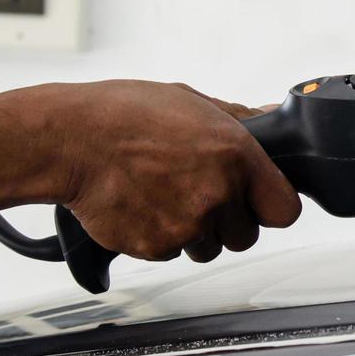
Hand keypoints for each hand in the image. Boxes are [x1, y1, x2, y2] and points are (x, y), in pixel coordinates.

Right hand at [51, 80, 300, 262]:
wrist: (70, 140)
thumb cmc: (125, 114)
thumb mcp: (192, 102)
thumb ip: (240, 120)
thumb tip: (272, 119)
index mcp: (236, 156)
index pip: (285, 210)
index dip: (270, 207)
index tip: (257, 202)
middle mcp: (218, 194)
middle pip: (245, 236)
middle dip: (226, 221)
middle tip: (195, 193)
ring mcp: (187, 225)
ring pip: (208, 248)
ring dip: (193, 232)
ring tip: (162, 194)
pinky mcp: (155, 247)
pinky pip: (170, 253)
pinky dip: (158, 237)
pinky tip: (141, 205)